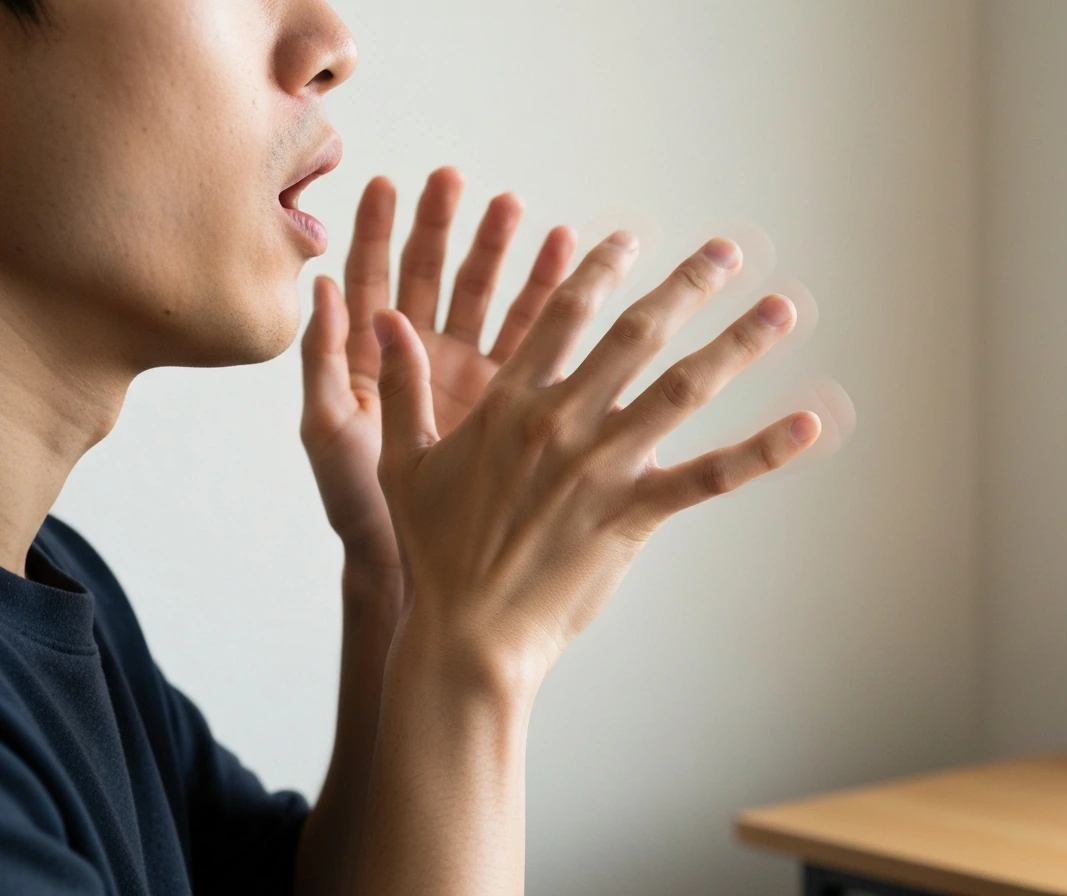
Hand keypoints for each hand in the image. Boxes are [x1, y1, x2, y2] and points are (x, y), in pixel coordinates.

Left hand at [299, 168, 576, 571]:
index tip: (387, 183)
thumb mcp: (326, 428)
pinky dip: (544, 294)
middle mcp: (418, 353)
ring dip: (498, 250)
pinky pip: (529, 333)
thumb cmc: (357, 501)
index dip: (377, 230)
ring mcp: (465, 370)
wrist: (410, 556)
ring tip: (515, 207)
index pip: (371, 276)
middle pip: (431, 273)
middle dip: (444, 225)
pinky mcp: (508, 392)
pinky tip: (560, 256)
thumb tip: (321, 286)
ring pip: (483, 295)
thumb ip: (321, 359)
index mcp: (369, 356)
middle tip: (456, 181)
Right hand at [371, 231, 820, 695]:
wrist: (469, 632)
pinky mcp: (634, 515)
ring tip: (783, 310)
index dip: (602, 266)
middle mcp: (563, 420)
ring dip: (738, 344)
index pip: (566, 312)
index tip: (631, 238)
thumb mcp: (404, 461)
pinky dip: (762, 450)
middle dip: (688, 285)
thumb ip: (404, 385)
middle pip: (638, 333)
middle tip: (729, 251)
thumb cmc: (435, 550)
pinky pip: (710, 476)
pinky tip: (808, 425)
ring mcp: (603, 466)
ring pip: (683, 389)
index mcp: (510, 400)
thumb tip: (382, 318)